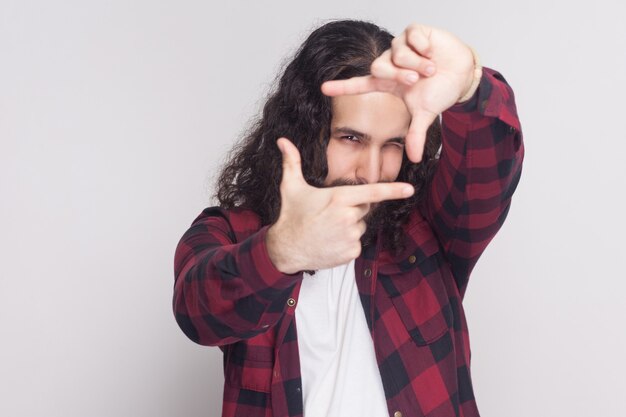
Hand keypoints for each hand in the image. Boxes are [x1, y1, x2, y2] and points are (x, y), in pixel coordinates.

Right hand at [266, 138, 414, 273]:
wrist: (286, 249)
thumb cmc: (290, 216)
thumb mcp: (290, 187)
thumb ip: (291, 162)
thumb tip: (282, 141)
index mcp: (338, 199)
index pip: (372, 192)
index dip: (393, 190)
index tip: (409, 189)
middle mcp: (348, 217)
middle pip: (364, 208)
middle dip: (352, 208)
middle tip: (330, 213)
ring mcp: (350, 237)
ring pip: (360, 226)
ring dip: (349, 226)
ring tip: (328, 228)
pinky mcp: (351, 253)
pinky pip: (357, 244)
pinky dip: (347, 243)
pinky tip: (330, 241)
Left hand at [321, 24, 479, 162]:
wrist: (462, 75)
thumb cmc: (440, 91)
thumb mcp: (425, 114)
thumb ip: (416, 134)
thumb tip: (415, 159)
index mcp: (388, 82)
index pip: (360, 84)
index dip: (342, 87)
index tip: (323, 89)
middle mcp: (391, 63)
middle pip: (378, 66)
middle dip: (398, 74)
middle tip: (415, 80)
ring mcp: (401, 46)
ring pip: (396, 52)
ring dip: (416, 62)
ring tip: (431, 68)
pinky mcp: (414, 32)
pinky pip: (411, 35)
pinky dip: (423, 46)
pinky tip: (432, 52)